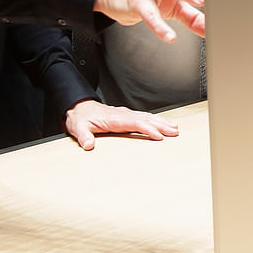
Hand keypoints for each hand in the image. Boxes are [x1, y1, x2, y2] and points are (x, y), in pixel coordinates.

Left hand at [64, 99, 179, 149]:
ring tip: (175, 128)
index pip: (135, 123)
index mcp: (114, 118)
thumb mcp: (78, 128)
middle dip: (161, 125)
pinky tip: (162, 123)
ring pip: (147, 117)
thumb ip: (84, 136)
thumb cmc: (80, 118)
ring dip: (161, 122)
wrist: (79, 107)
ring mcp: (125, 114)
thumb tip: (88, 145)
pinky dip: (155, 120)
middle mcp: (123, 114)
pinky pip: (144, 117)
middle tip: (175, 132)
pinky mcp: (126, 116)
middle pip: (145, 119)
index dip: (147, 129)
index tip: (159, 136)